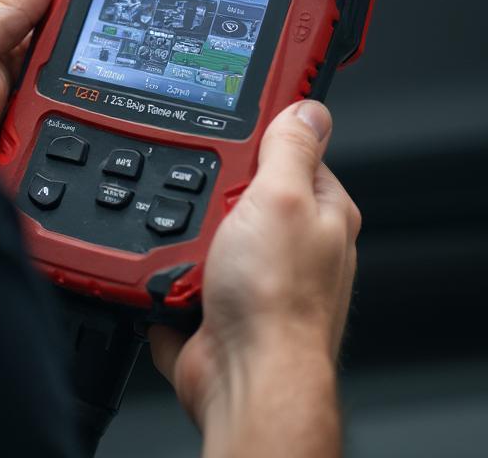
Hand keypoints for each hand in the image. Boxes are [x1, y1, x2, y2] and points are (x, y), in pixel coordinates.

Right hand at [150, 101, 360, 453]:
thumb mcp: (282, 199)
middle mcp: (292, 243)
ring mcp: (253, 274)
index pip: (293, 151)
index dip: (264, 134)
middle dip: (213, 190)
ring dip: (184, 235)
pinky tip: (173, 274)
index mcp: (319, 211)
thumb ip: (291, 148)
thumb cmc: (276, 302)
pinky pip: (179, 270)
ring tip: (190, 245)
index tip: (238, 123)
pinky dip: (168, 272)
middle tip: (211, 200)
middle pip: (239, 187)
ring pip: (203, 228)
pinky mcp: (217, 303)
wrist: (243, 380)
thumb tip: (309, 107)